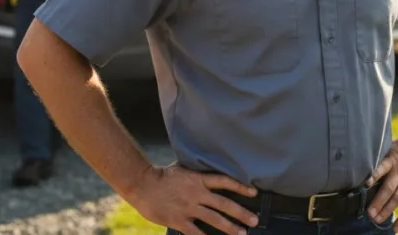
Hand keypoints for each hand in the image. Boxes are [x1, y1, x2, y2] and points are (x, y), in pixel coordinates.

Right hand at [128, 163, 258, 234]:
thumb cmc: (161, 175)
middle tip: (255, 219)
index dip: (240, 187)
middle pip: (224, 203)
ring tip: (242, 233)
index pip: (224, 181)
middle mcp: (197, 193)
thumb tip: (210, 177)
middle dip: (241, 212)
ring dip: (230, 227)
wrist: (142, 184)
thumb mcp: (182, 169)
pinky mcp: (179, 220)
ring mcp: (189, 207)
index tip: (254, 193)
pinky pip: (196, 232)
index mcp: (198, 179)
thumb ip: (197, 176)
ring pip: (214, 219)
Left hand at [365, 133, 397, 230]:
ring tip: (376, 220)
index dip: (374, 176)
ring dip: (386, 211)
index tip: (365, 184)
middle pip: (389, 188)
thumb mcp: (389, 148)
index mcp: (392, 159)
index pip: (382, 168)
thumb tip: (359, 171)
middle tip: (369, 213)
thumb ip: (379, 160)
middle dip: (378, 202)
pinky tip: (395, 228)